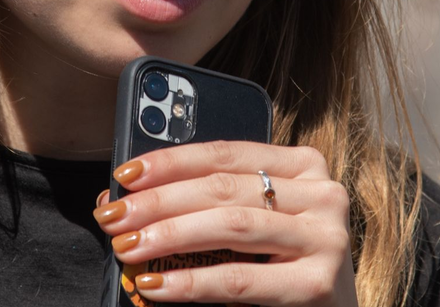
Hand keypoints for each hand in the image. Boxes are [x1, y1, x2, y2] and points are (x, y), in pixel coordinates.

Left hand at [94, 141, 358, 305]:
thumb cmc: (282, 266)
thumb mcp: (253, 222)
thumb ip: (207, 203)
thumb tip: (128, 197)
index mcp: (303, 166)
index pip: (226, 153)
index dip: (171, 161)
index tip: (125, 174)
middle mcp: (322, 194)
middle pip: (224, 188)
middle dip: (160, 201)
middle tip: (114, 216)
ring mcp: (324, 238)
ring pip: (232, 225)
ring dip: (170, 235)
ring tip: (128, 246)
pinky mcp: (317, 284)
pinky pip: (239, 279)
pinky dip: (191, 282)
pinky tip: (156, 286)